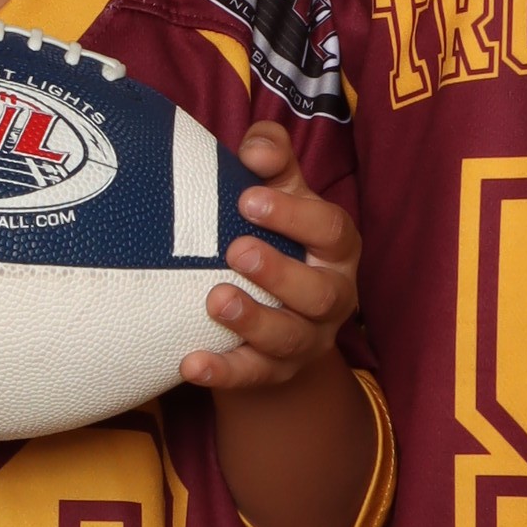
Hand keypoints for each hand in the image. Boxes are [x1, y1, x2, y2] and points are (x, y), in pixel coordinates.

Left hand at [180, 125, 357, 394]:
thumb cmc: (275, 236)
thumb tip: (256, 149)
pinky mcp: (277, 371)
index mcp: (336, 249)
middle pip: (320, 293)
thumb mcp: (279, 193)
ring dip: (254, 321)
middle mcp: (332, 296)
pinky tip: (190, 363)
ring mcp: (307, 339)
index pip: (331, 231)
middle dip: (279, 273)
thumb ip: (271, 159)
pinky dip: (223, 372)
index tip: (247, 199)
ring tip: (215, 300)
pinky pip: (254, 376)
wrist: (274, 308)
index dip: (294, 217)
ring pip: (290, 339)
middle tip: (235, 251)